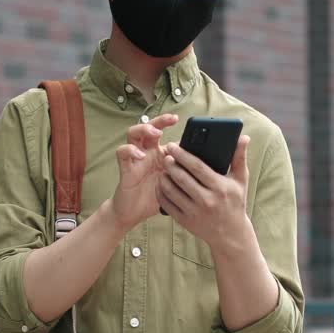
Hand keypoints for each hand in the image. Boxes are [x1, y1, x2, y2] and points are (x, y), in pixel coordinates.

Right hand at [110, 114, 177, 230]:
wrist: (134, 213)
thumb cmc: (155, 197)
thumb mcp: (176, 183)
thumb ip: (188, 173)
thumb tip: (211, 166)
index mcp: (160, 153)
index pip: (165, 132)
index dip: (171, 124)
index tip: (185, 121)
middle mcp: (147, 152)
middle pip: (149, 127)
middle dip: (160, 120)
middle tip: (172, 119)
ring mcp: (135, 158)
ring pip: (133, 133)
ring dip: (143, 129)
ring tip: (156, 133)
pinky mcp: (125, 167)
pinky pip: (122, 152)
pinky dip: (130, 150)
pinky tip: (140, 155)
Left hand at [157, 135, 250, 251]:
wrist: (231, 234)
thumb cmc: (235, 202)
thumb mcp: (240, 180)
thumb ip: (239, 158)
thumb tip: (243, 137)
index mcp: (220, 187)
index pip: (197, 167)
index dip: (183, 155)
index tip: (173, 145)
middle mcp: (207, 200)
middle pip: (182, 178)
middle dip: (170, 164)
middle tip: (165, 155)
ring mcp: (194, 212)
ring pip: (172, 191)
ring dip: (164, 178)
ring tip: (162, 169)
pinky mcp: (185, 222)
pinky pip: (167, 205)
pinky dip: (161, 193)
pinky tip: (160, 185)